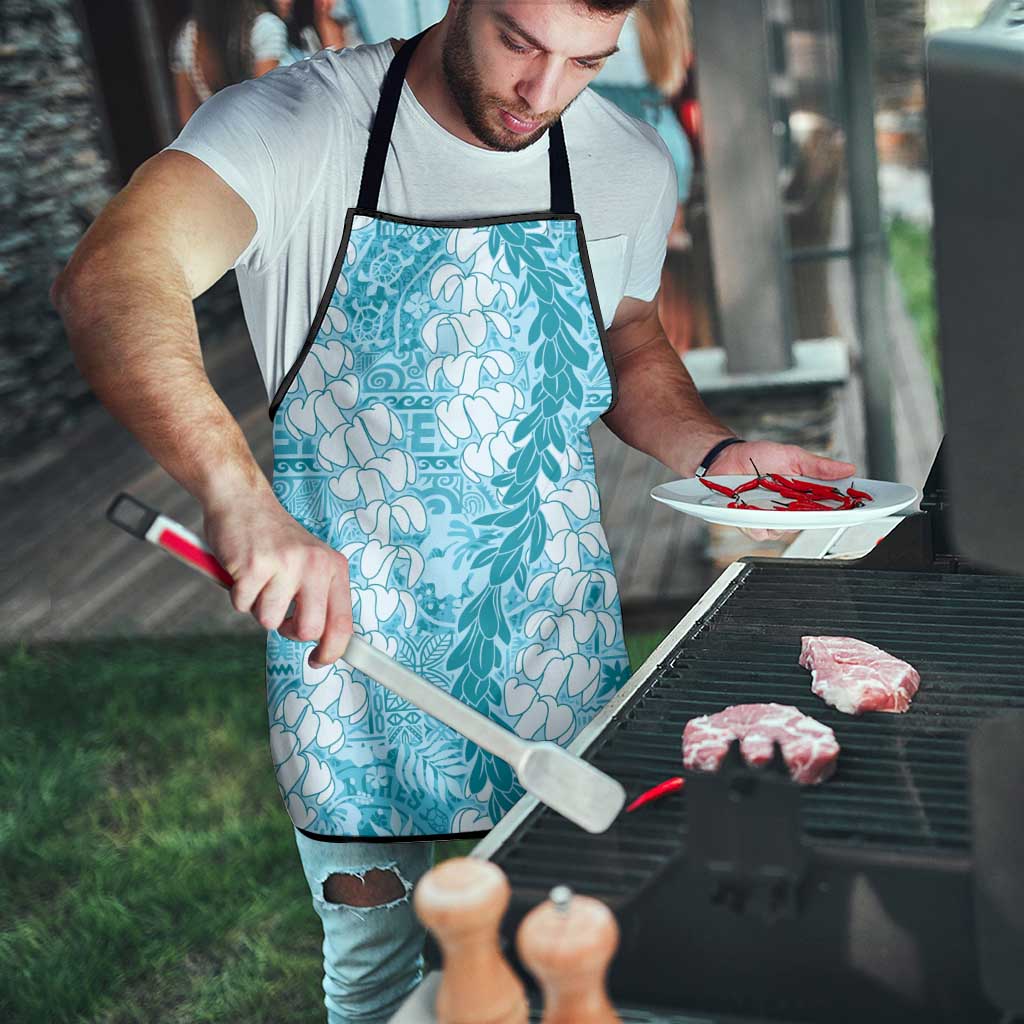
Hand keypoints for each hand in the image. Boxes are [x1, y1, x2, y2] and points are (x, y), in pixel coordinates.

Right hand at [202, 489, 352, 667]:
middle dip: (289, 631)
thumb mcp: (310, 562)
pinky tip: (242, 570)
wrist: (242, 500)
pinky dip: (237, 594)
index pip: (343, 623)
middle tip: (279, 612)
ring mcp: (285, 564)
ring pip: (269, 621)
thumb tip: (325, 643)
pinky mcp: (254, 566)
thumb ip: (319, 596)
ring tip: (259, 579)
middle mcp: (315, 565)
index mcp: (334, 567)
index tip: (318, 661)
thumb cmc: (274, 539)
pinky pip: (242, 605)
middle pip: (308, 630)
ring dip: (258, 607)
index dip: (332, 651)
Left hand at [709, 440, 856, 542]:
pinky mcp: (750, 523)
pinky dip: (758, 524)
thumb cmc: (758, 456)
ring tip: (775, 504)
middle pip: (808, 523)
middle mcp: (788, 510)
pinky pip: (759, 532)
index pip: (828, 508)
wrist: (726, 457)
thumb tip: (848, 469)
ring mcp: (769, 518)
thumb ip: (818, 466)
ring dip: (781, 519)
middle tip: (812, 506)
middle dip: (812, 517)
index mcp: (803, 495)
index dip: (843, 511)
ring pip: (783, 531)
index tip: (857, 508)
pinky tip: (755, 512)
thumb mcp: (792, 456)